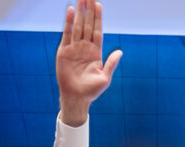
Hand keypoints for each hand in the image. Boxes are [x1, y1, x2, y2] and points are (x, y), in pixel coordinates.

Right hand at [56, 0, 121, 124]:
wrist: (76, 98)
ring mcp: (74, 48)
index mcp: (95, 52)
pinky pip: (67, 34)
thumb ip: (111, 64)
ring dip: (79, 12)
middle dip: (89, 10)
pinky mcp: (64, 51)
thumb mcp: (105, 78)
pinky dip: (68, 22)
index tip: (99, 5)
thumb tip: (120, 52)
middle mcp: (85, 47)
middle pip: (87, 25)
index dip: (98, 18)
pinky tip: (70, 10)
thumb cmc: (91, 91)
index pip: (97, 31)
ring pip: (77, 26)